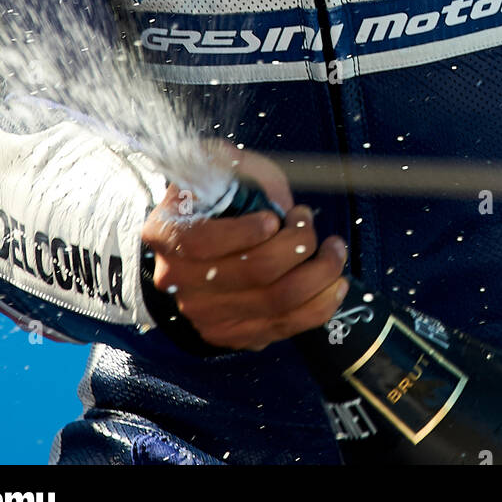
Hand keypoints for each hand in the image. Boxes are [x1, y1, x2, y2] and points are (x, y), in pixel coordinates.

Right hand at [141, 145, 348, 350]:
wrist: (198, 238)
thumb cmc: (217, 196)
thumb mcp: (220, 166)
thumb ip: (242, 169)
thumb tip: (276, 199)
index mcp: (166, 232)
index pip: (203, 241)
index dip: (245, 232)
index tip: (274, 218)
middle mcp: (178, 280)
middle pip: (252, 272)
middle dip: (298, 244)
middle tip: (310, 221)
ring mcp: (204, 314)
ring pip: (277, 302)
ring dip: (320, 274)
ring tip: (334, 250)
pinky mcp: (232, 334)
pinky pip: (286, 326)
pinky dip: (320, 305)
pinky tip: (335, 282)